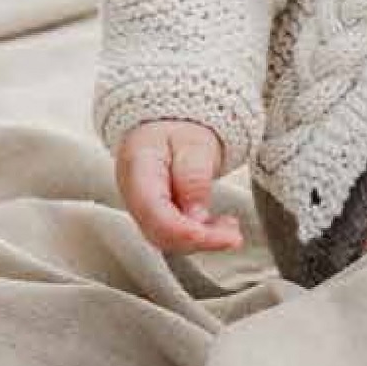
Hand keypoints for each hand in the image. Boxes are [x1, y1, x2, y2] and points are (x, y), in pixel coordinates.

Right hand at [115, 118, 245, 251]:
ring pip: (168, 239)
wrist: (167, 124)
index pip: (154, 211)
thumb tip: (196, 217)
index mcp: (137, 168)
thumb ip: (194, 177)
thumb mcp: (194, 142)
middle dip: (198, 240)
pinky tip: (221, 226)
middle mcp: (134, 195)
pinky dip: (201, 236)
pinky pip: (175, 235)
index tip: (212, 236)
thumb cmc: (176, 128)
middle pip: (159, 232)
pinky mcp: (157, 217)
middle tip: (232, 236)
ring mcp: (143, 209)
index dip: (183, 230)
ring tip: (231, 228)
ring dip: (202, 240)